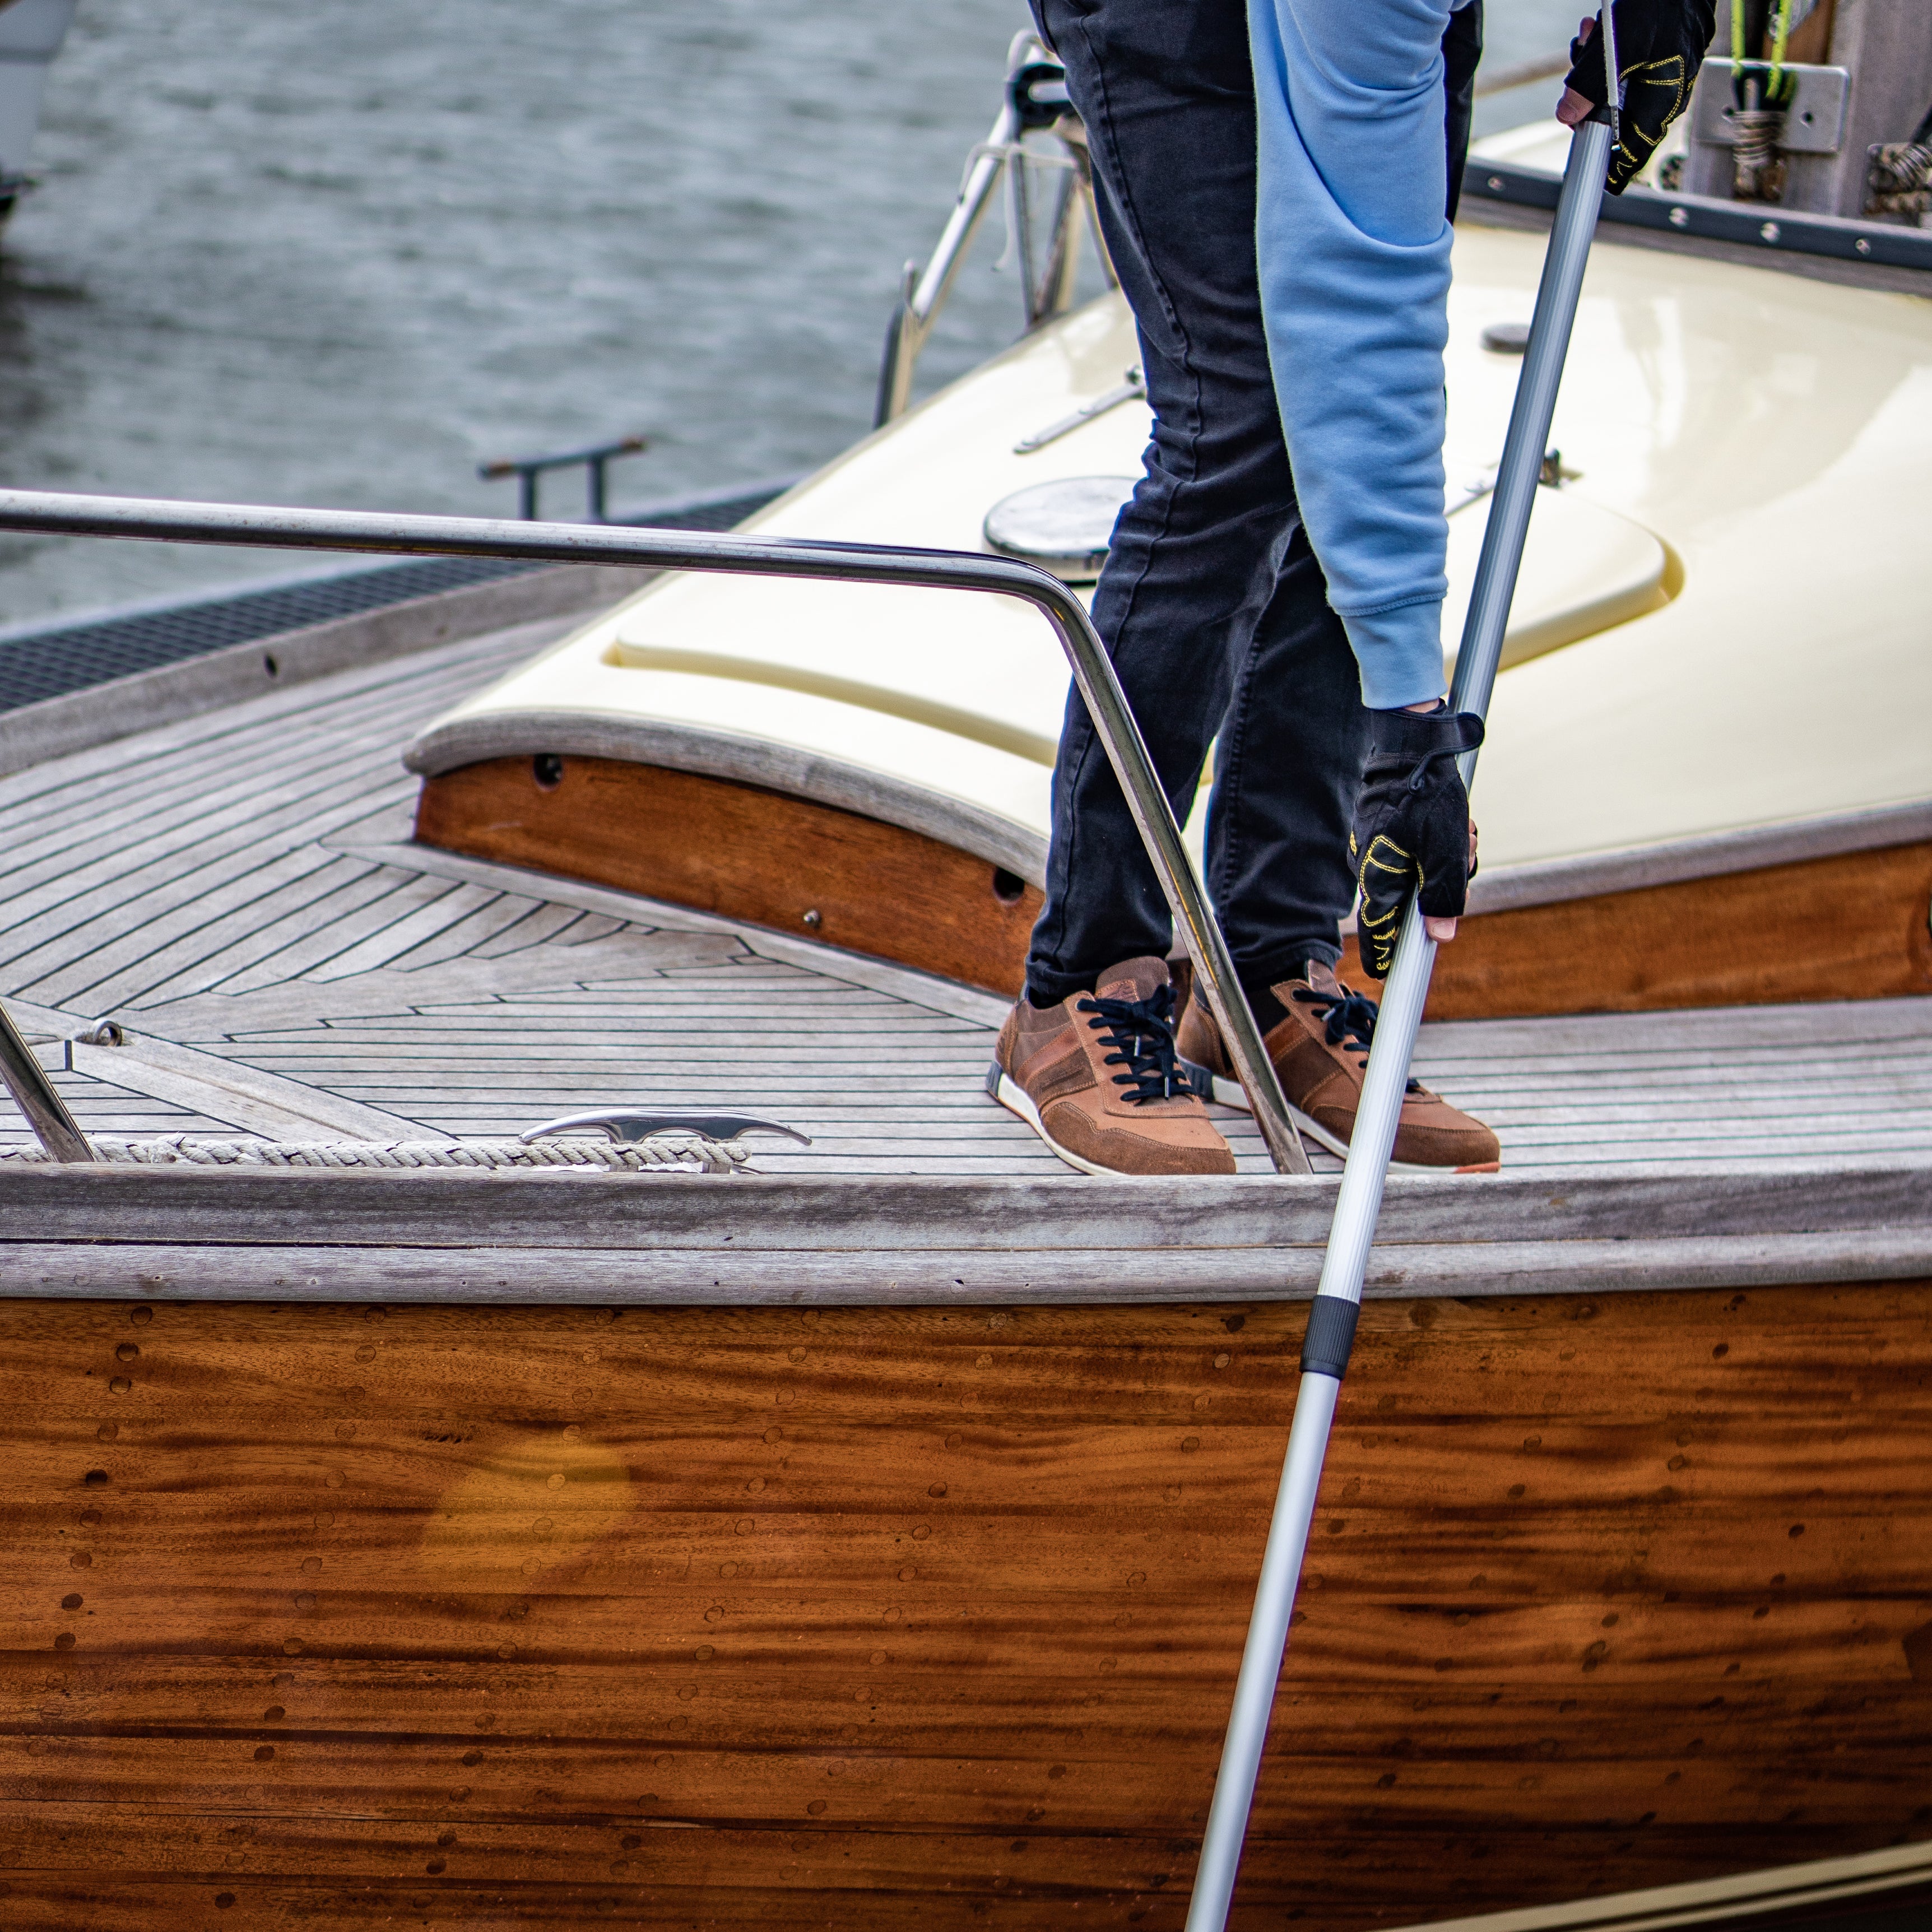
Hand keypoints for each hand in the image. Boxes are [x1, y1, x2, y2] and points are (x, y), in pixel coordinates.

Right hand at [1350, 705, 1484, 979]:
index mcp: (1381, 879)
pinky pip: (1415, 854)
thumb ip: (1444, 896)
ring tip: (1465, 832)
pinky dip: (1437, 846)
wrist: (1410, 745)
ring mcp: (1377, 850)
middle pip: (1408, 903)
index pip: (1377, 933)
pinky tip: (1453, 823)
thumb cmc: (1427, 796)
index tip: (1389, 975)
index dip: (1386, 957)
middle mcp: (1372, 868)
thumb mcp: (1449, 850)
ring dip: (1447, 862)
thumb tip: (1441, 934)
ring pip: (1417, 876)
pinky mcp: (1386, 833)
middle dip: (1443, 891)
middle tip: (1466, 860)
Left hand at [1561, 1, 1717, 192]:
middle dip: (1589, 99)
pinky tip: (1597, 32)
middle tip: (1577, 66)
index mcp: (1662, 102)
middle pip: (1615, 121)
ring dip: (1594, 70)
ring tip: (1587, 37)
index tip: (1589, 177)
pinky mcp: (1658, 61)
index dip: (1608, 168)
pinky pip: (1625, 72)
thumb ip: (1589, 85)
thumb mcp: (1617, 47)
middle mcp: (1666, 95)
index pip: (1633, 152)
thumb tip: (1568, 114)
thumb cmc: (1661, 4)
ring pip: (1616, 94)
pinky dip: (1607, 57)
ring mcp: (1664, 78)